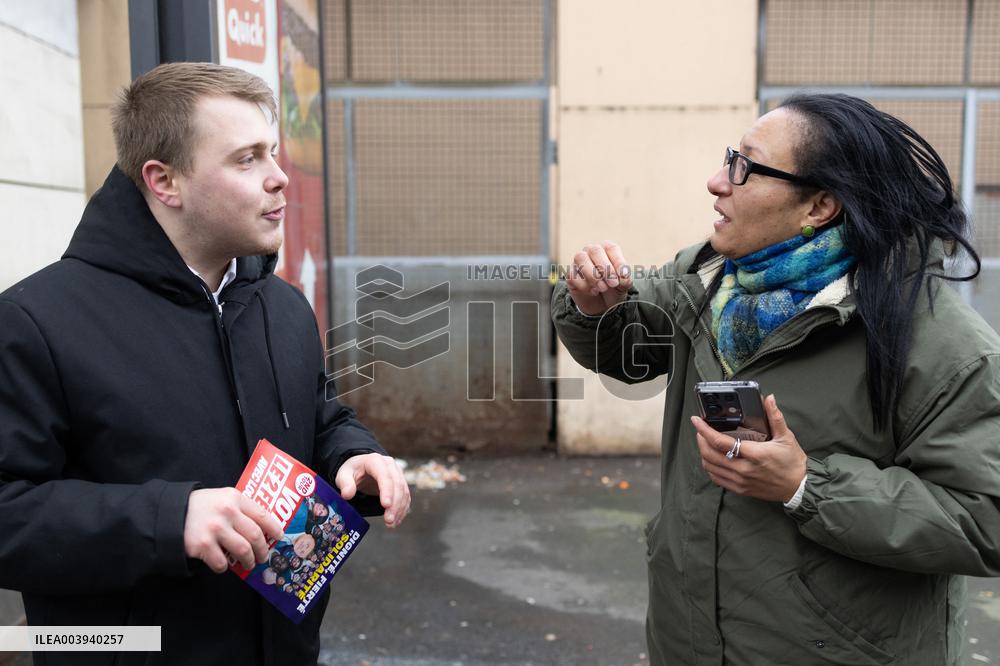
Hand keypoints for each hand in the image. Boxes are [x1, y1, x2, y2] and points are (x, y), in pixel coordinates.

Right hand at [183, 488, 284, 572]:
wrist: (171, 513)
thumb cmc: (202, 506)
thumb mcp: (223, 498)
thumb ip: (241, 508)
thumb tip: (264, 527)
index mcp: (235, 498)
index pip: (262, 515)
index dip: (274, 529)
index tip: (279, 537)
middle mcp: (227, 512)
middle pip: (255, 536)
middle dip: (262, 550)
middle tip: (263, 556)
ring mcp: (215, 529)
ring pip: (243, 551)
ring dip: (249, 561)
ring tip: (248, 563)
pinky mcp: (202, 545)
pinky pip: (222, 563)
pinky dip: (225, 567)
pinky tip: (223, 564)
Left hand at [335, 453, 410, 527]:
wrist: (360, 469)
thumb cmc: (352, 472)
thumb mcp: (343, 475)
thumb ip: (344, 483)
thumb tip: (347, 494)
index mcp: (375, 460)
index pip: (384, 475)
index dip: (387, 490)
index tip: (386, 505)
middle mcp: (390, 465)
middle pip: (397, 485)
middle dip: (394, 504)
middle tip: (388, 521)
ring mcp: (397, 473)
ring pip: (404, 492)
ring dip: (399, 509)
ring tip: (391, 524)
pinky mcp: (401, 483)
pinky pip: (406, 497)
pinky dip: (402, 509)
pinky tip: (396, 520)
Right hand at [566, 241, 633, 315]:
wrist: (601, 305)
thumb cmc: (613, 289)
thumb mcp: (623, 285)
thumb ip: (625, 279)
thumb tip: (623, 276)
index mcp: (607, 249)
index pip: (611, 248)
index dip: (618, 261)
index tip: (623, 276)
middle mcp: (591, 251)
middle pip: (595, 251)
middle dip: (605, 268)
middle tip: (613, 283)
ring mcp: (579, 261)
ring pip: (581, 258)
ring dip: (593, 275)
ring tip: (603, 288)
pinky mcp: (571, 274)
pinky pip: (573, 275)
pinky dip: (585, 285)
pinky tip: (594, 292)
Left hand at [690, 394, 806, 502]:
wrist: (799, 487)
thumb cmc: (793, 462)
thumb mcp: (786, 436)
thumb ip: (775, 416)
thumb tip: (768, 398)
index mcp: (754, 454)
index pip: (720, 441)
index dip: (704, 430)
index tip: (697, 421)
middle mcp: (744, 469)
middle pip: (710, 454)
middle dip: (700, 439)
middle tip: (700, 429)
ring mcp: (740, 481)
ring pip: (710, 467)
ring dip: (703, 453)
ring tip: (704, 442)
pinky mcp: (740, 489)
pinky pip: (717, 479)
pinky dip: (710, 467)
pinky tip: (712, 458)